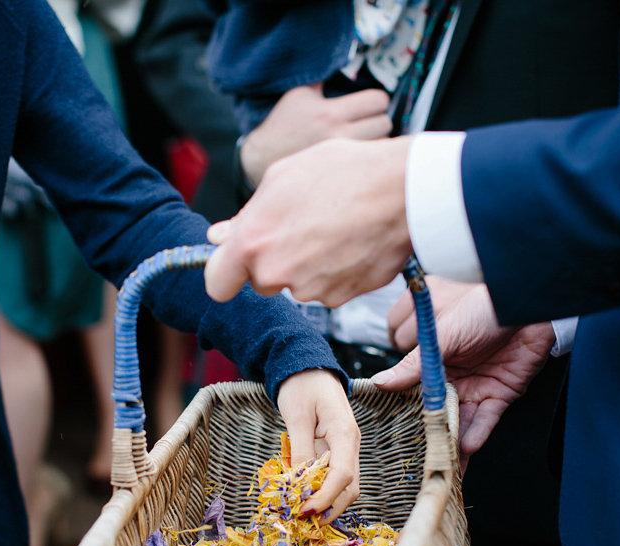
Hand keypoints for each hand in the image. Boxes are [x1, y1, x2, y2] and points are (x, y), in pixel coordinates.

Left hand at [205, 137, 413, 306]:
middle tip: (300, 229)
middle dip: (274, 262)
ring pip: (298, 284)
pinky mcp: (341, 297)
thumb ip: (246, 215)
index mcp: (253, 242)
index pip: (216, 284)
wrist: (403, 191)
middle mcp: (277, 273)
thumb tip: (220, 236)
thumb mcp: (283, 177)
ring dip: (308, 265)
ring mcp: (311, 289)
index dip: (226, 273)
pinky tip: (351, 242)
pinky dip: (336, 271)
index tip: (237, 264)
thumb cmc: (344, 173)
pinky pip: (328, 288)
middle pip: (262, 283)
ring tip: (332, 228)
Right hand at [241, 83, 391, 185]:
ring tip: (364, 138)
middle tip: (368, 121)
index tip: (369, 103)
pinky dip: (368, 157)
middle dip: (379, 119)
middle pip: (385, 124)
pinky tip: (357, 154)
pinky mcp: (341, 171)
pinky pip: (369, 163)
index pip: (378, 101)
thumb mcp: (299, 94)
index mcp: (331, 113)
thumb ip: (324, 80)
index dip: (377, 100)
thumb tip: (344, 61)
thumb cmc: (283, 124)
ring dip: (377, 140)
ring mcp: (342, 158)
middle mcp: (340, 136)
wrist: (262, 158)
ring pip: (382, 146)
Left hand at [276, 368, 360, 521]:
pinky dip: (323, 492)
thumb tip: (300, 482)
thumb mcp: (297, 415)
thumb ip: (301, 448)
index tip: (304, 511)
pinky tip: (305, 499)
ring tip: (303, 515)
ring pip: (345, 486)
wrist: (308, 368)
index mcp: (345, 433)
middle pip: (350, 487)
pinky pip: (335, 478)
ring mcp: (346, 448)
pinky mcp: (337, 451)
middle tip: (302, 520)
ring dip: (328, 504)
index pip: (342, 475)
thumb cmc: (302, 386)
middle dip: (330, 508)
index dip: (325, 497)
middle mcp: (351, 444)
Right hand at [375, 284, 553, 456]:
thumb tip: (381, 381)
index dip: (405, 410)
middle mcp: (452, 375)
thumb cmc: (484, 305)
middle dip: (429, 434)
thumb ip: (413, 363)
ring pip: (461, 420)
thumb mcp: (442, 332)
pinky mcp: (500, 394)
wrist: (529, 304)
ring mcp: (476, 386)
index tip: (394, 433)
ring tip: (443, 463)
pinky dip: (479, 432)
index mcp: (433, 358)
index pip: (414, 389)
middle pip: (437, 410)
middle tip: (417, 458)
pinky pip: (487, 418)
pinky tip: (469, 445)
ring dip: (454, 442)